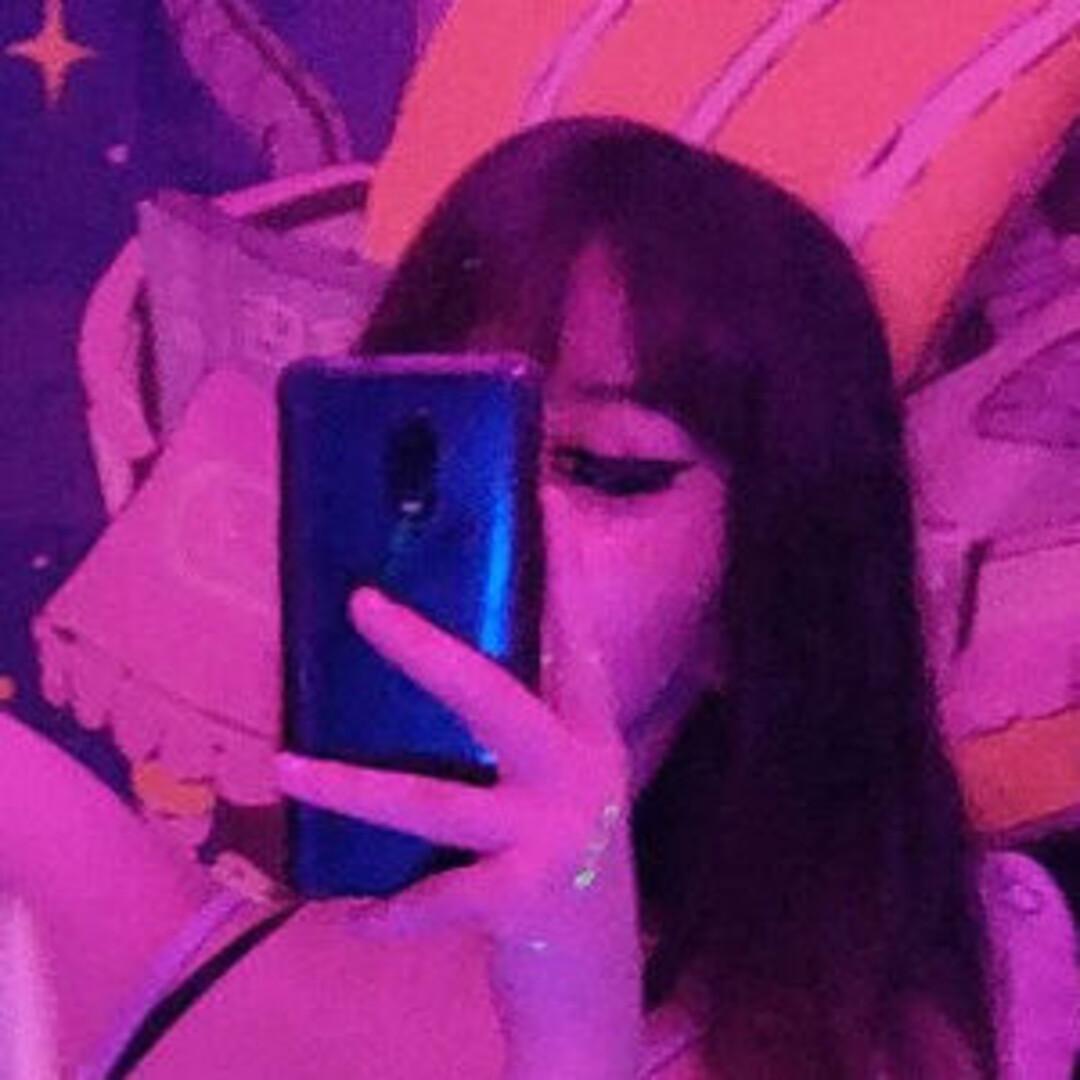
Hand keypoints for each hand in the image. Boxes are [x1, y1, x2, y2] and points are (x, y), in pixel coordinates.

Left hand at [272, 581, 633, 950]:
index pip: (573, 641)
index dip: (558, 575)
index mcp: (587, 738)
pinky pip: (433, 899)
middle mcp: (578, 774)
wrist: (598, 985)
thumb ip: (519, 741)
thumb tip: (433, 680)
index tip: (536, 500)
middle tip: (360, 605)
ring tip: (287, 766)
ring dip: (352, 788)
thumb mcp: (557, 794)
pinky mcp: (527, 899)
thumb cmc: (562, 870)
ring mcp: (554, 834)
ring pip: (436, 798)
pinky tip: (350, 916)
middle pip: (493, 696)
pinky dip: (386, 912)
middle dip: (423, 651)